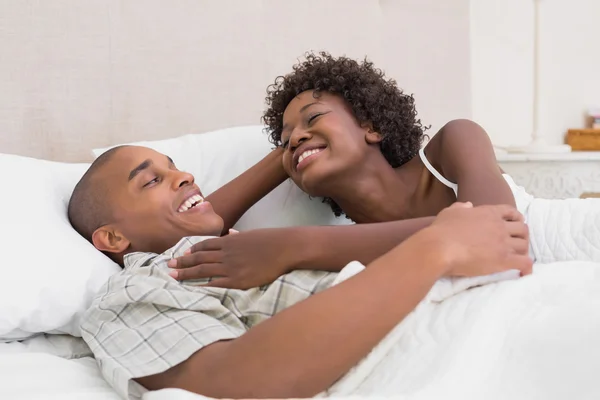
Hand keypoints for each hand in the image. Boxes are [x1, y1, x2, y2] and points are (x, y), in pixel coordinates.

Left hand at [167, 229, 296, 288]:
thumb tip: (232, 232)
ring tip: (173, 276)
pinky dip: (202, 285)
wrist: (284, 248)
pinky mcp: (238, 280)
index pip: (205, 245)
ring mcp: (231, 267)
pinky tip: (193, 288)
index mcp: (229, 241)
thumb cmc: (271, 240)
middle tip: (168, 265)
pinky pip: (215, 283)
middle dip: (182, 262)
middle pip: (199, 257)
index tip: (182, 254)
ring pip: (203, 270)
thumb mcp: (251, 234)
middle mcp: (226, 253)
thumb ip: (238, 236)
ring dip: (186, 273)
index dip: (192, 250)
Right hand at [427, 202, 531, 276]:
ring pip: (524, 246)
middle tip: (516, 244)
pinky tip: (524, 273)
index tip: (515, 224)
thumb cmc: (441, 230)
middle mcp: (499, 226)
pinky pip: (524, 263)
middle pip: (522, 229)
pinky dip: (527, 268)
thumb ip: (462, 207)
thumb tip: (469, 205)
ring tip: (517, 258)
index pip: (511, 212)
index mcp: (488, 213)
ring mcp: (503, 243)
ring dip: (523, 251)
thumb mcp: (450, 212)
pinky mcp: (503, 260)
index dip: (516, 218)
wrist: (439, 248)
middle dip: (522, 236)